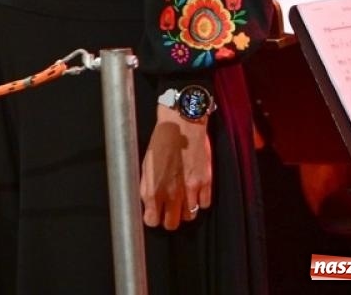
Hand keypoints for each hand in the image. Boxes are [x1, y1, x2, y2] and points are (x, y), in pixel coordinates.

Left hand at [140, 106, 212, 229]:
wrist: (180, 125)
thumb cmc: (159, 142)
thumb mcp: (145, 165)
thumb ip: (148, 187)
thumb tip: (149, 203)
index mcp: (152, 189)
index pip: (152, 221)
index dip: (153, 219)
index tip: (154, 214)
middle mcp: (170, 193)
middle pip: (172, 224)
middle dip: (170, 220)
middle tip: (169, 211)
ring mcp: (189, 189)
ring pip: (190, 216)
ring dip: (186, 211)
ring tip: (183, 200)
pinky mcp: (205, 182)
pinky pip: (205, 205)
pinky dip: (201, 202)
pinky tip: (195, 193)